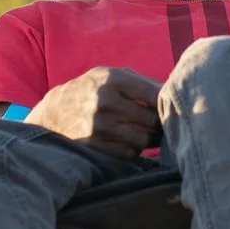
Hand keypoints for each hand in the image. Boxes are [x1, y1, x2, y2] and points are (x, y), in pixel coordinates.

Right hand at [25, 67, 162, 157]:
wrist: (54, 111)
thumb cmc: (91, 89)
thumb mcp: (111, 75)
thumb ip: (142, 82)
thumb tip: (175, 93)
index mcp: (113, 80)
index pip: (156, 94)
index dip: (169, 102)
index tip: (173, 106)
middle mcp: (106, 102)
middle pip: (153, 120)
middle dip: (162, 123)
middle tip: (166, 123)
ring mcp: (100, 126)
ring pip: (144, 140)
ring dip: (152, 139)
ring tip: (150, 133)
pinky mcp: (96, 145)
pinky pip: (130, 153)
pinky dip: (136, 149)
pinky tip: (133, 142)